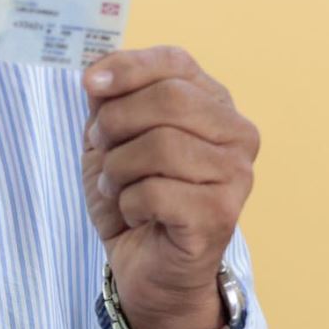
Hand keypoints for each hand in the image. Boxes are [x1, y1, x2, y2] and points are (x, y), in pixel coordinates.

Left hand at [81, 46, 258, 328]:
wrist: (147, 266)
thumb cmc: (135, 196)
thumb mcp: (112, 138)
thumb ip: (109, 99)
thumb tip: (97, 70)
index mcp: (214, 103)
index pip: (176, 62)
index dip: (128, 67)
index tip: (91, 83)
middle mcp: (237, 133)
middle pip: (168, 99)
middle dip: (116, 122)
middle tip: (100, 146)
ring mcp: (236, 174)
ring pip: (161, 145)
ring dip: (119, 168)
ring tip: (117, 186)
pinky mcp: (221, 213)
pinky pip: (156, 191)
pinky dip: (129, 202)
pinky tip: (136, 214)